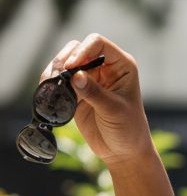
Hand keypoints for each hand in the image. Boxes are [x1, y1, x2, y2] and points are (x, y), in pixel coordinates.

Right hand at [44, 35, 152, 167]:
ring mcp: (89, 79)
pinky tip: (49, 91)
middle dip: (66, 59)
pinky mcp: (76, 92)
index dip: (83, 50)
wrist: (122, 152)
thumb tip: (75, 75)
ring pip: (65, 62)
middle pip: (78, 49)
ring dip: (56, 70)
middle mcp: (104, 67)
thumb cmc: (128, 129)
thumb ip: (94, 92)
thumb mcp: (114, 110)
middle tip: (59, 76)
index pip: (98, 43)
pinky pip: (59, 80)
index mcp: (121, 65)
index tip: (72, 66)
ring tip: (52, 84)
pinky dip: (52, 83)